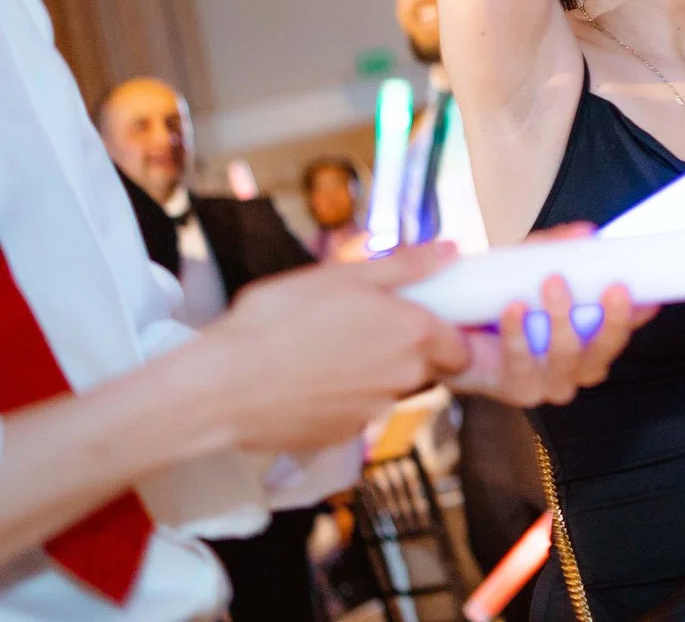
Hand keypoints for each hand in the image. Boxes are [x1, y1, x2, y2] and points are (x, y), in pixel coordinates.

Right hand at [184, 248, 473, 452]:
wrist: (222, 386)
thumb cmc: (278, 320)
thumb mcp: (341, 276)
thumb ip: (405, 265)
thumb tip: (452, 250)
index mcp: (413, 333)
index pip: (459, 346)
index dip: (442, 334)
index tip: (415, 322)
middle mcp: (405, 377)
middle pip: (426, 368)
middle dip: (404, 353)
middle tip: (360, 332)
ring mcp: (374, 412)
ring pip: (389, 391)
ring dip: (371, 376)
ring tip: (324, 355)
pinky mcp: (343, 437)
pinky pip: (356, 414)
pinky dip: (342, 400)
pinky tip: (308, 383)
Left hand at [444, 230, 650, 407]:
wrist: (455, 334)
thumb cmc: (504, 299)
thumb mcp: (532, 265)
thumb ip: (556, 247)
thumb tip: (585, 232)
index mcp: (592, 343)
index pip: (623, 330)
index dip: (638, 313)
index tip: (648, 292)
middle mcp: (578, 369)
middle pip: (604, 353)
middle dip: (612, 321)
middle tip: (613, 287)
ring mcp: (549, 384)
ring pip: (567, 359)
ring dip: (563, 321)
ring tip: (554, 282)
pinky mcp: (516, 390)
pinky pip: (522, 364)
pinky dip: (519, 334)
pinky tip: (514, 307)